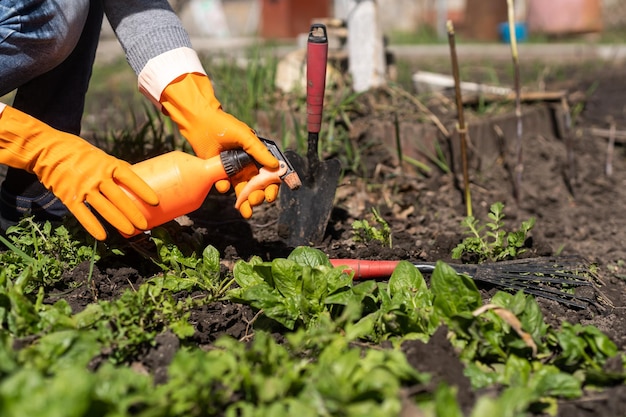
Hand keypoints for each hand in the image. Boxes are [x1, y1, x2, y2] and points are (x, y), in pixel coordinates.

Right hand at [0, 106, 158, 239]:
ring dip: (118, 222)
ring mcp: (83, 187)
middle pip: (119, 198)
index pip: (130, 178)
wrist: (47, 150)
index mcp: (108, 164)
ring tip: (131, 232)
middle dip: (133, 213)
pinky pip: (83, 214)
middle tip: (145, 226)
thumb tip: (133, 177)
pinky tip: (103, 236)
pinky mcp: (69, 196)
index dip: (143, 190)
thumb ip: (114, 168)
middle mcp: (97, 176)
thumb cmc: (78, 152)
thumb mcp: (100, 155)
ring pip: (104, 208)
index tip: (155, 202)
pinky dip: (93, 226)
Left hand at [159, 73, 278, 216]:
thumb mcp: (245, 137)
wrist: (200, 123)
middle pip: (258, 187)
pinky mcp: (219, 173)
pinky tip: (223, 185)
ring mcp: (234, 170)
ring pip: (243, 191)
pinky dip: (224, 188)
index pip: (270, 175)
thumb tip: (276, 166)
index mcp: (258, 157)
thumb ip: (259, 152)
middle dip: (258, 197)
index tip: (270, 196)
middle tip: (255, 201)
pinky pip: (225, 186)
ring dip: (246, 202)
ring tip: (246, 211)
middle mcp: (248, 165)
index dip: (272, 187)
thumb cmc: (225, 126)